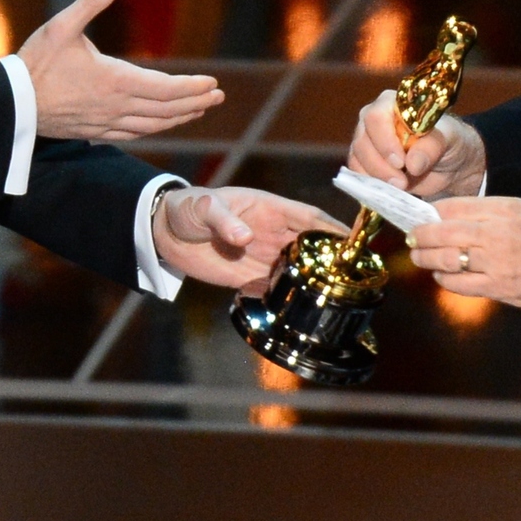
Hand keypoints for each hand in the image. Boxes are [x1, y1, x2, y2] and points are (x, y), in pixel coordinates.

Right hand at [18, 0, 224, 139]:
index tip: (212, 84)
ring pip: (153, 126)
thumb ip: (91, 1)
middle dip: (195, 103)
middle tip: (217, 97)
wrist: (11, 103)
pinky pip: (133, 135)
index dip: (192, 88)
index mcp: (115, 81)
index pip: (165, 89)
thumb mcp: (62, 26)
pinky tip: (159, 126)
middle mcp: (116, 106)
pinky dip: (154, 130)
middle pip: (166, 110)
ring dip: (178, 119)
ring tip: (196, 111)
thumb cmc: (36, 63)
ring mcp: (106, 123)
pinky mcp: (94, 132)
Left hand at [153, 186, 346, 295]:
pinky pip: (275, 288)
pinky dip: (289, 299)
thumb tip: (244, 236)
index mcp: (269, 210)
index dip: (333, 228)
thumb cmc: (187, 208)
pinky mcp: (248, 277)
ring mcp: (262, 256)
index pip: (309, 218)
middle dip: (333, 259)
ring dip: (316, 281)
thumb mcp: (202, 207)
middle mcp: (272, 233)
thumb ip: (222, 219)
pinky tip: (302, 312)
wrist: (164, 232)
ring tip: (338, 297)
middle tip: (355, 277)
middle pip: (311, 246)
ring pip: (298, 269)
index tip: (356, 242)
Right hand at [349, 101, 486, 198]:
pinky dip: (371, 183)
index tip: (401, 162)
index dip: (384, 141)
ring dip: (377, 177)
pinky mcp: (364, 161)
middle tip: (402, 182)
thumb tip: (412, 164)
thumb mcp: (448, 140)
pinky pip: (357, 172)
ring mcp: (366, 140)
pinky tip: (389, 189)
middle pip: (362, 141)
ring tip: (401, 186)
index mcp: (393, 104)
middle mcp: (374, 119)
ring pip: (358, 158)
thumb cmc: (449, 142)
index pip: (376, 117)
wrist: (449, 164)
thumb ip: (431, 147)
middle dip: (380, 165)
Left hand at [408, 196, 520, 308]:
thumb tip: (444, 214)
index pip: (452, 207)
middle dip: (419, 235)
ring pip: (446, 259)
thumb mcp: (516, 209)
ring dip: (425, 258)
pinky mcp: (497, 287)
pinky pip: (459, 284)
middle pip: (442, 232)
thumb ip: (483, 210)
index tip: (419, 217)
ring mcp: (494, 262)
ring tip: (419, 256)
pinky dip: (444, 279)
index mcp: (500, 210)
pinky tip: (440, 274)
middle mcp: (494, 234)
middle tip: (411, 238)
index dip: (429, 213)